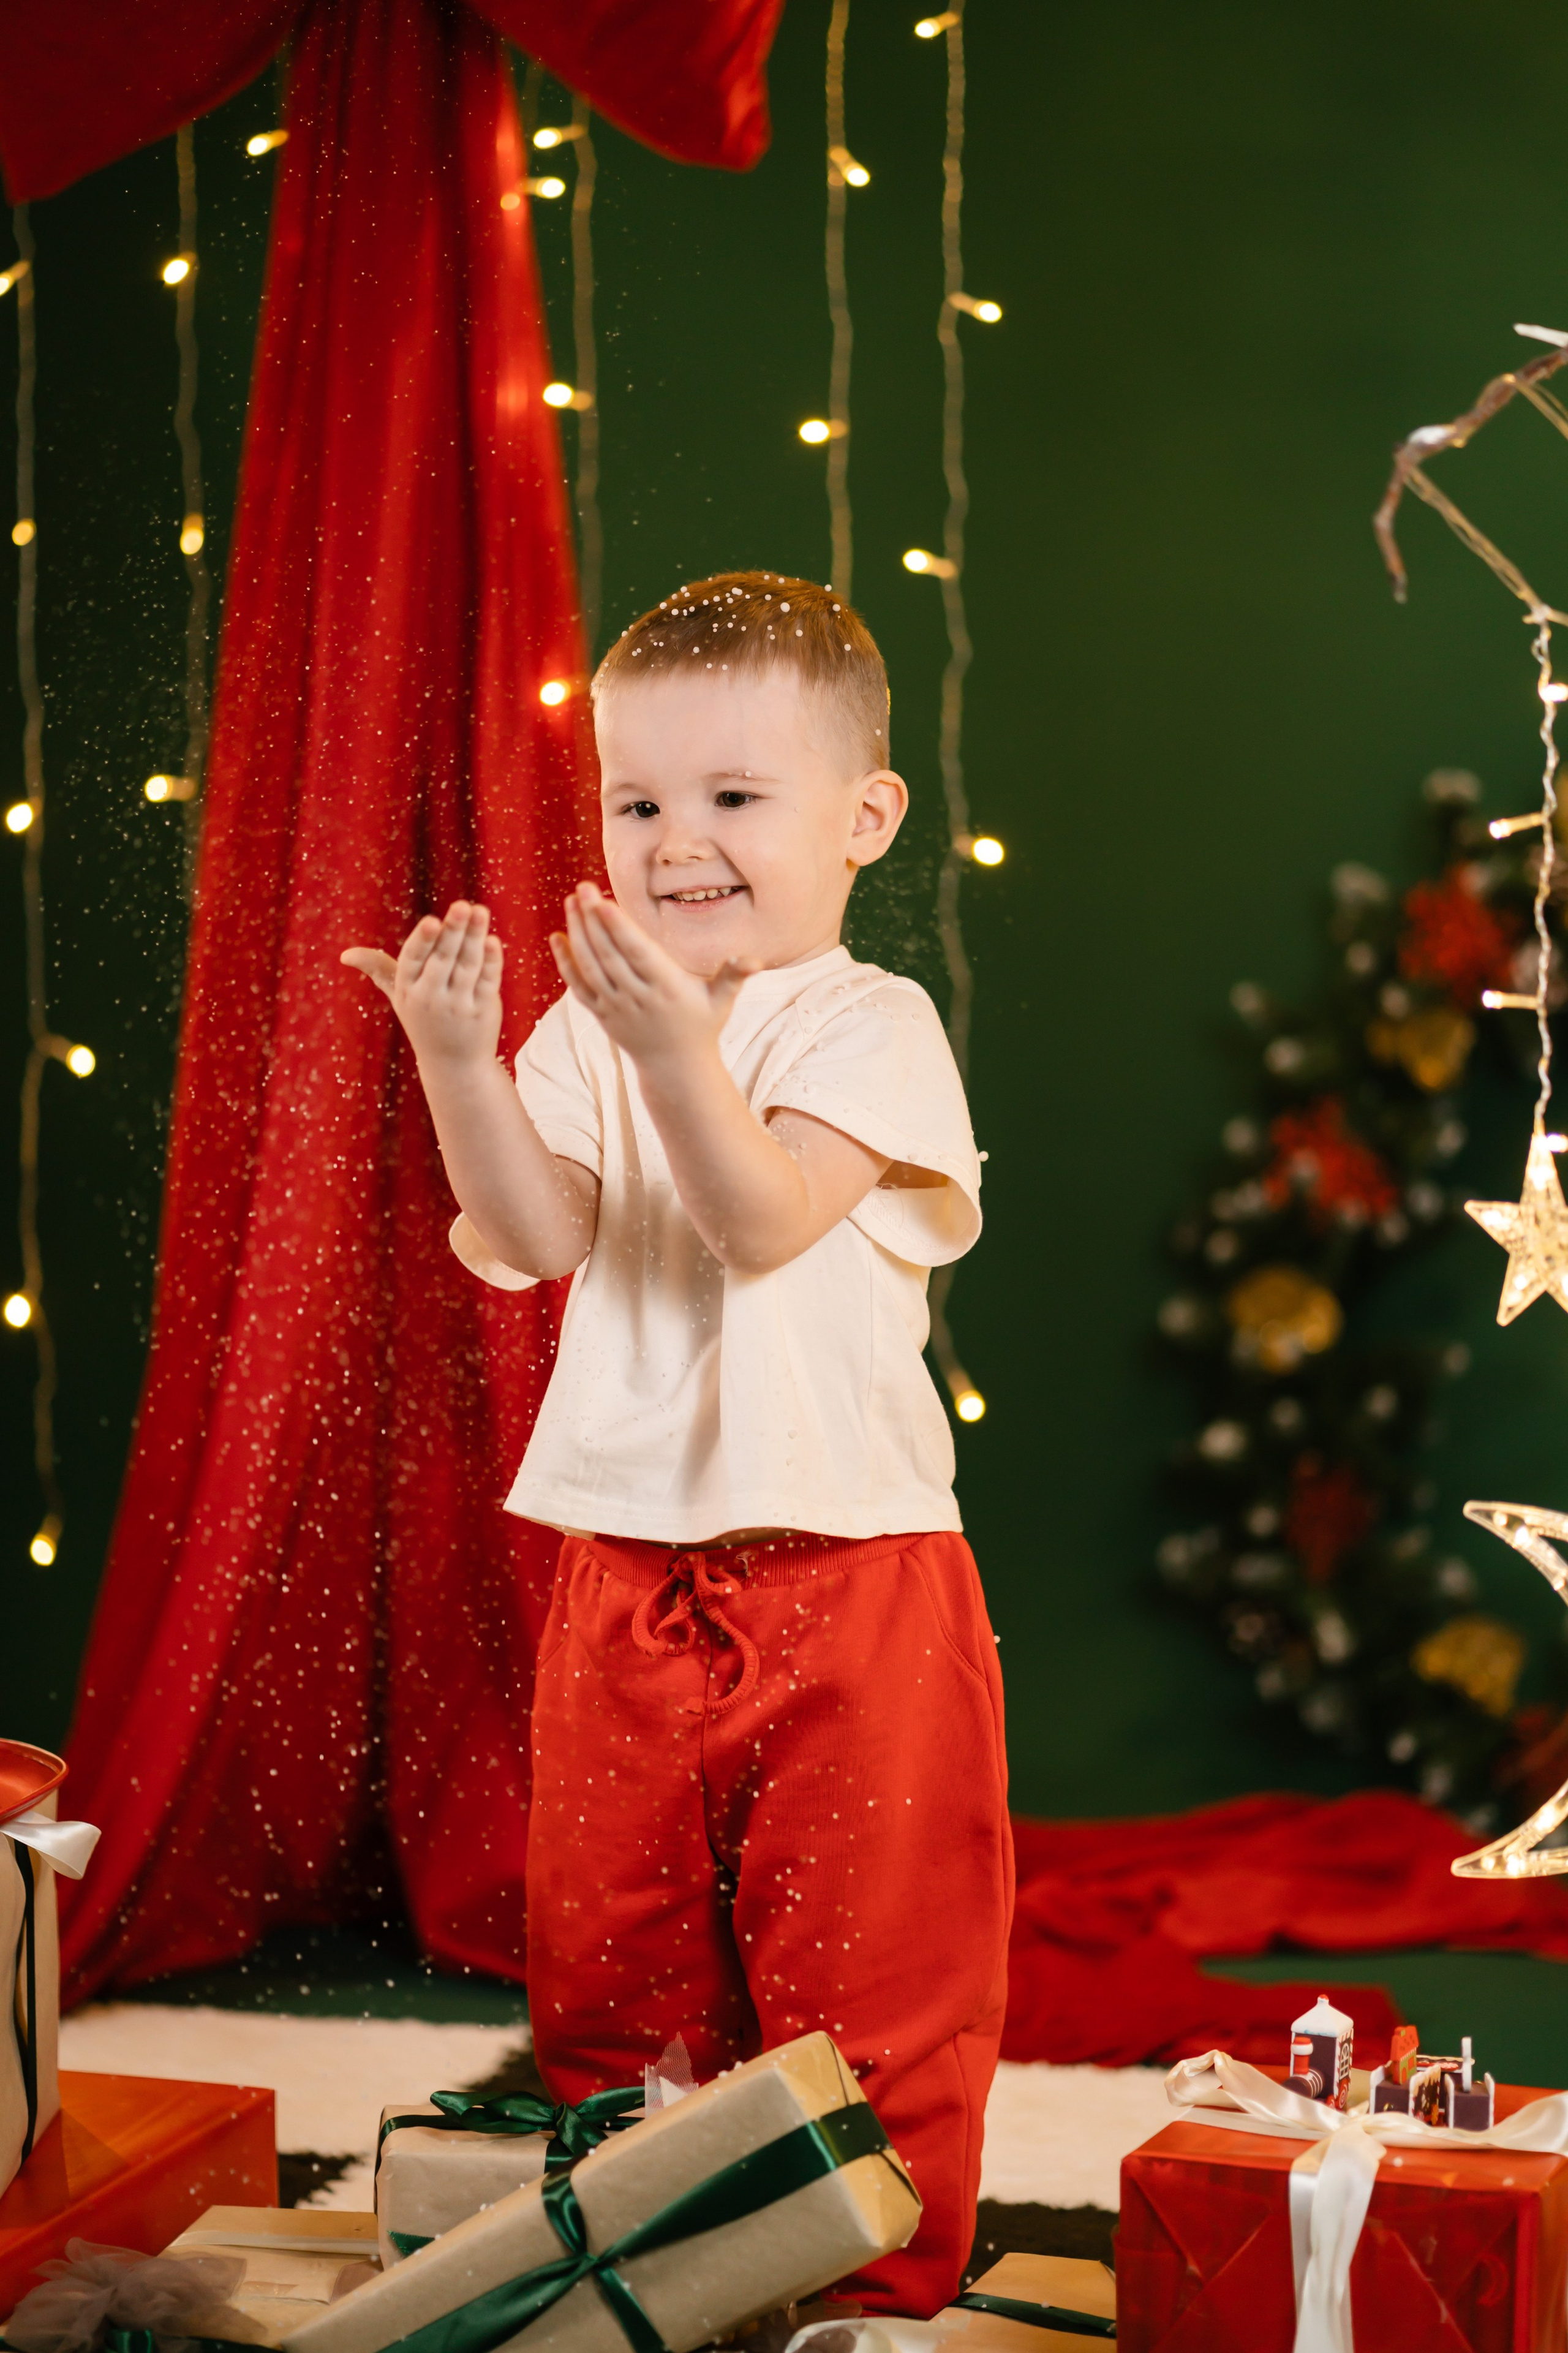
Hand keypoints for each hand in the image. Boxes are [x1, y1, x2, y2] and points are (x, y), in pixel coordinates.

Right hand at [341, 901, 502, 1067]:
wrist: (453, 1065)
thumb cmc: (424, 1021)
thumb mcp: (399, 997)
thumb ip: (379, 969)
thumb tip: (345, 955)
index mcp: (408, 989)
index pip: (413, 960)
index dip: (423, 941)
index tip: (431, 921)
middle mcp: (431, 998)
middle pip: (443, 959)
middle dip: (453, 931)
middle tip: (462, 905)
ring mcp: (459, 1005)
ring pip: (468, 965)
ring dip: (475, 937)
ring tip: (480, 911)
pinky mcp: (483, 1010)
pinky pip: (488, 981)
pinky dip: (492, 961)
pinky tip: (493, 941)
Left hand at [550, 882, 752, 1066]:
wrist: (676, 1068)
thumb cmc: (702, 1025)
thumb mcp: (723, 1001)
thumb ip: (735, 975)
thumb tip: (754, 960)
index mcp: (668, 989)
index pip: (638, 953)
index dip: (618, 928)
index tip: (603, 902)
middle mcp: (638, 998)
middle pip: (609, 955)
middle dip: (593, 920)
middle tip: (583, 887)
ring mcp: (616, 1008)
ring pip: (590, 968)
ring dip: (578, 934)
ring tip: (572, 901)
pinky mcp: (602, 1015)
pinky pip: (578, 987)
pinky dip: (566, 963)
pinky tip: (557, 936)